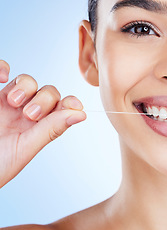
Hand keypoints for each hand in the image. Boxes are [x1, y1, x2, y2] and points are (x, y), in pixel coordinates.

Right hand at [0, 60, 85, 187]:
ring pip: (27, 81)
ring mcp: (7, 103)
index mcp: (40, 128)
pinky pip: (1, 69)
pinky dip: (4, 67)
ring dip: (26, 87)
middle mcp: (25, 114)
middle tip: (30, 115)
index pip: (62, 108)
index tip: (73, 105)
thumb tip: (81, 114)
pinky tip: (2, 78)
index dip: (70, 103)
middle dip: (44, 101)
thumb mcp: (25, 148)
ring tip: (13, 102)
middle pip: (48, 93)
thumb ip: (51, 129)